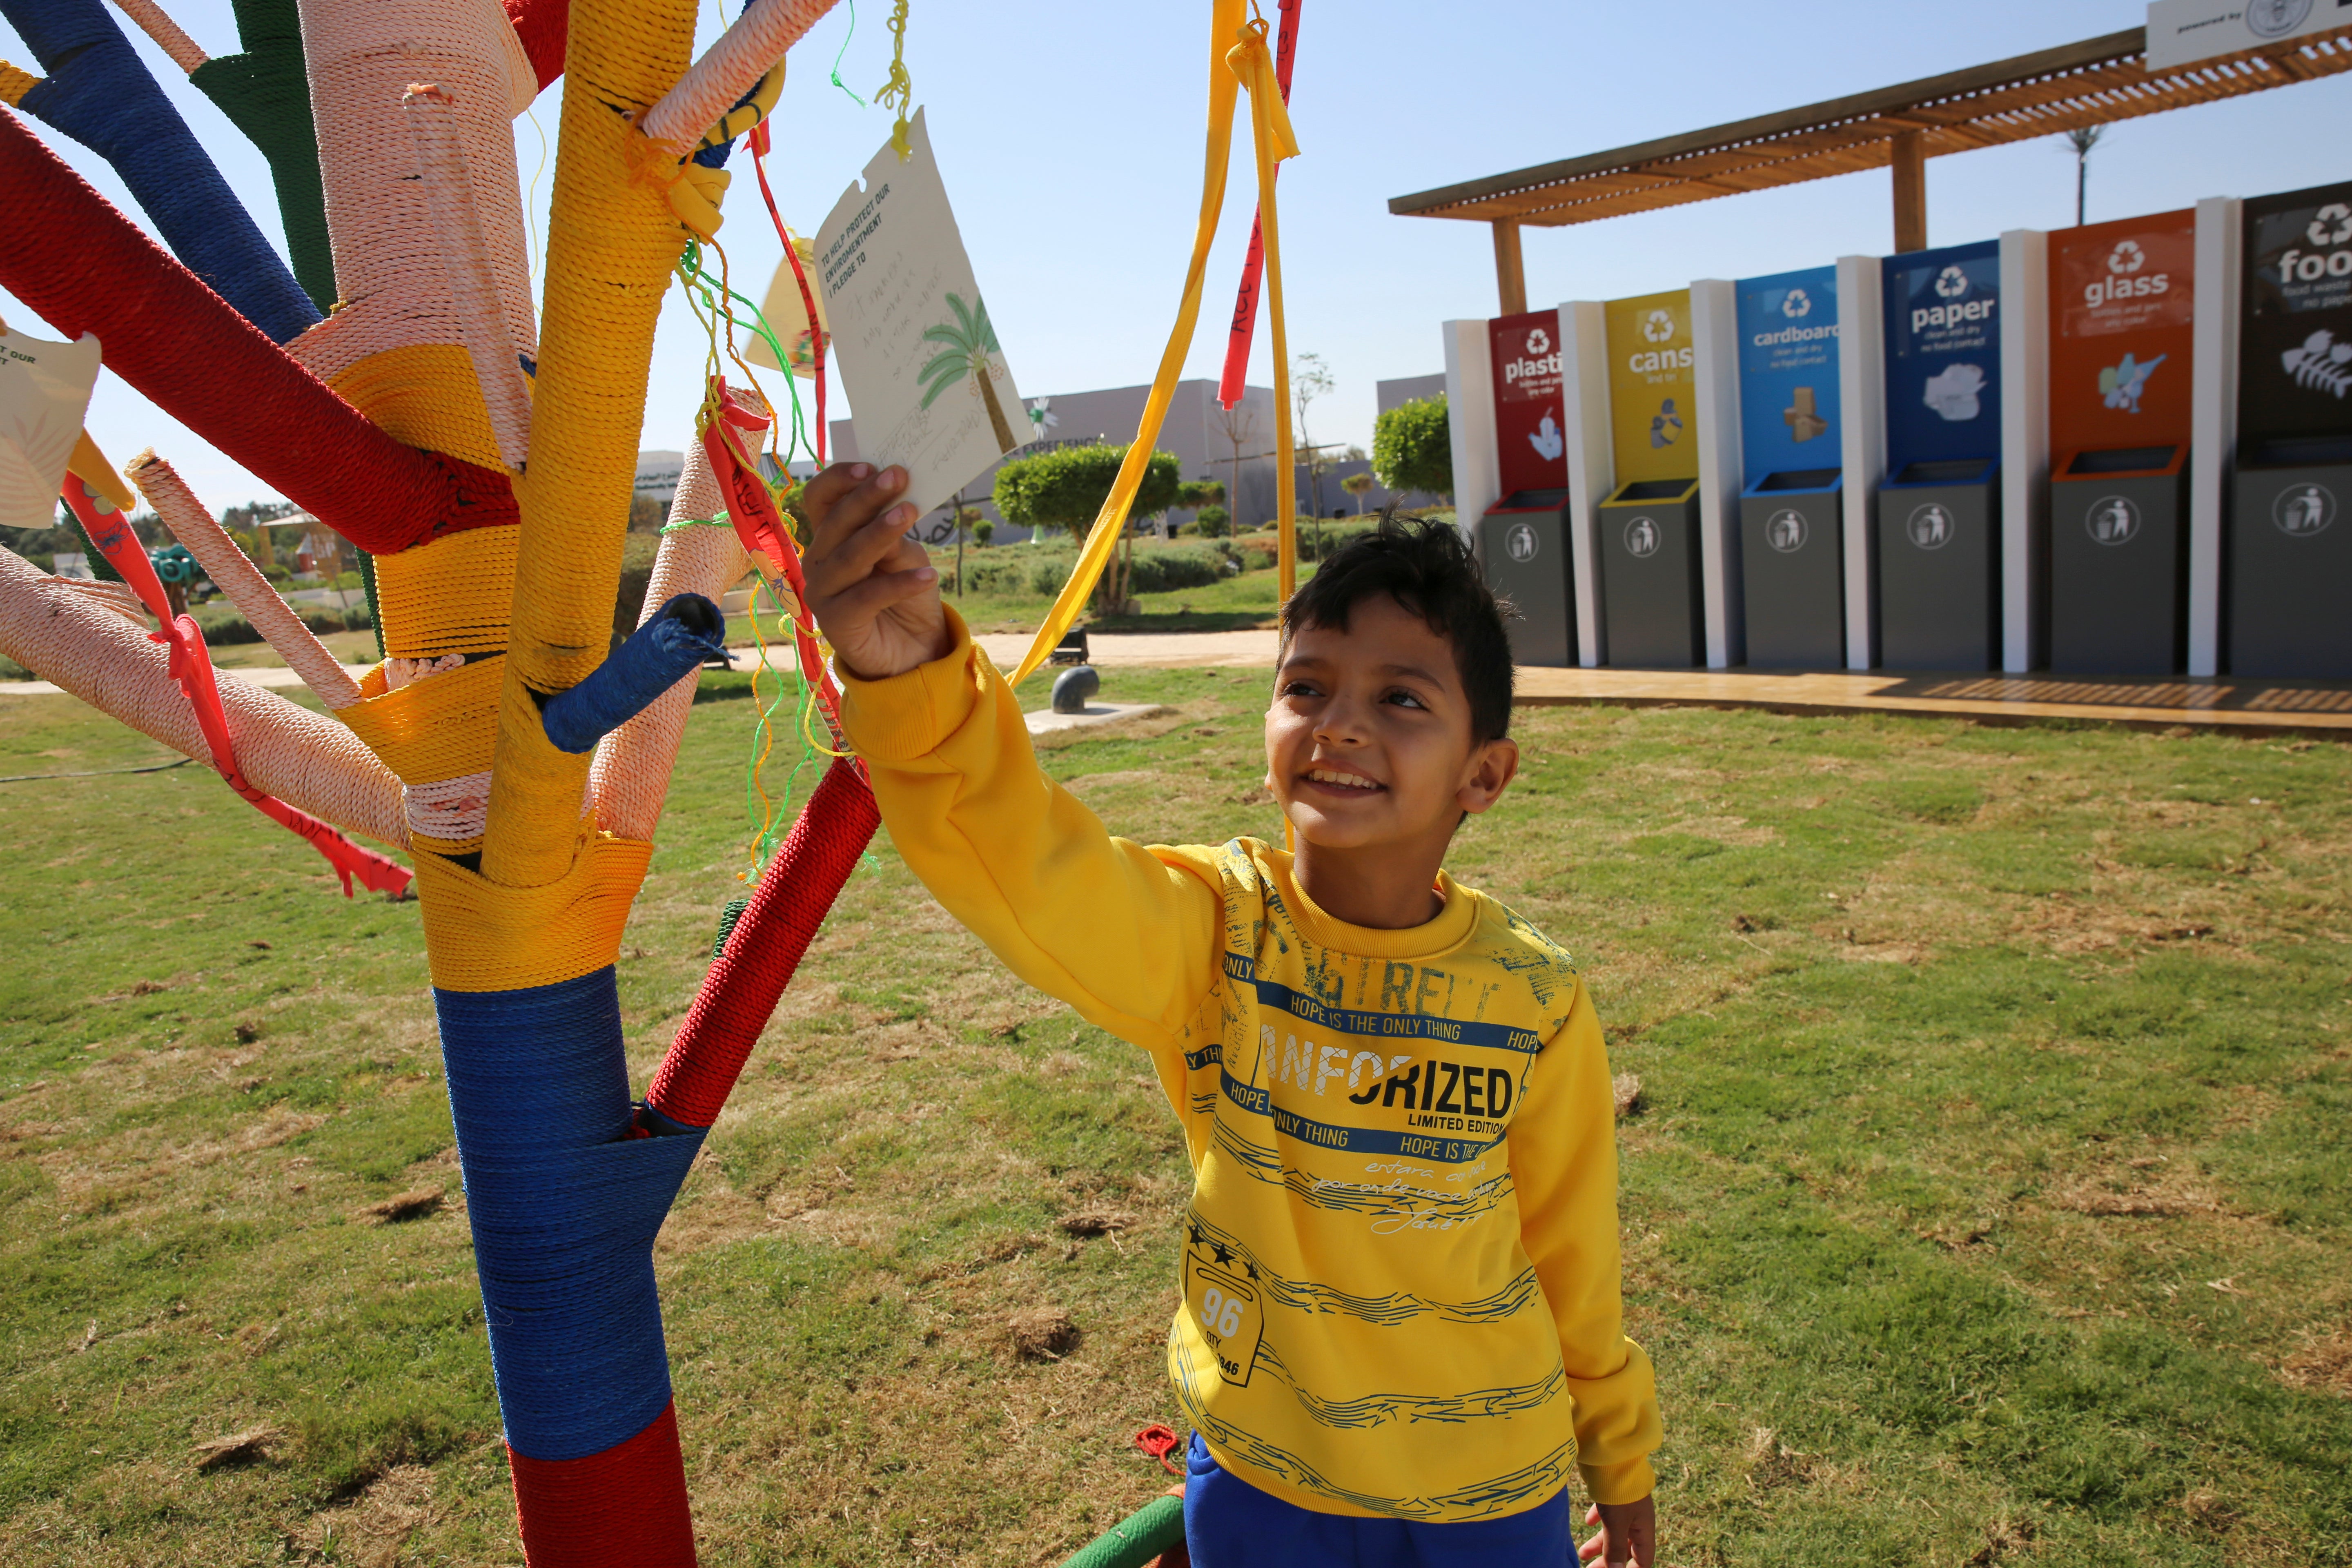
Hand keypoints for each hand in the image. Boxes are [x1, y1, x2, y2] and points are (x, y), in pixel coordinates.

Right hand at [799, 462, 950, 680]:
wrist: (913, 650)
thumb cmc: (906, 594)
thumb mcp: (907, 557)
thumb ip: (895, 536)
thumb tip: (895, 507)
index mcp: (830, 537)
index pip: (820, 500)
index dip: (839, 480)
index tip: (871, 465)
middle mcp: (818, 562)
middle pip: (834, 523)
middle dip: (866, 498)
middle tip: (897, 477)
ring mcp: (823, 593)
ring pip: (849, 557)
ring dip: (880, 533)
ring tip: (910, 514)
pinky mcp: (836, 622)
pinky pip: (867, 597)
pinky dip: (899, 584)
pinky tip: (929, 575)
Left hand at [1578, 1496, 1654, 1566]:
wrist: (1613, 1452)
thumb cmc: (1618, 1490)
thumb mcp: (1616, 1523)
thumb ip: (1615, 1548)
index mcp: (1643, 1529)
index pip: (1643, 1559)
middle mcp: (1636, 1519)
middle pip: (1624, 1548)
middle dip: (1608, 1561)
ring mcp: (1625, 1506)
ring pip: (1613, 1531)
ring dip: (1598, 1544)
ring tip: (1582, 1554)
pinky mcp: (1611, 1493)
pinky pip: (1605, 1512)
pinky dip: (1597, 1520)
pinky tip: (1588, 1522)